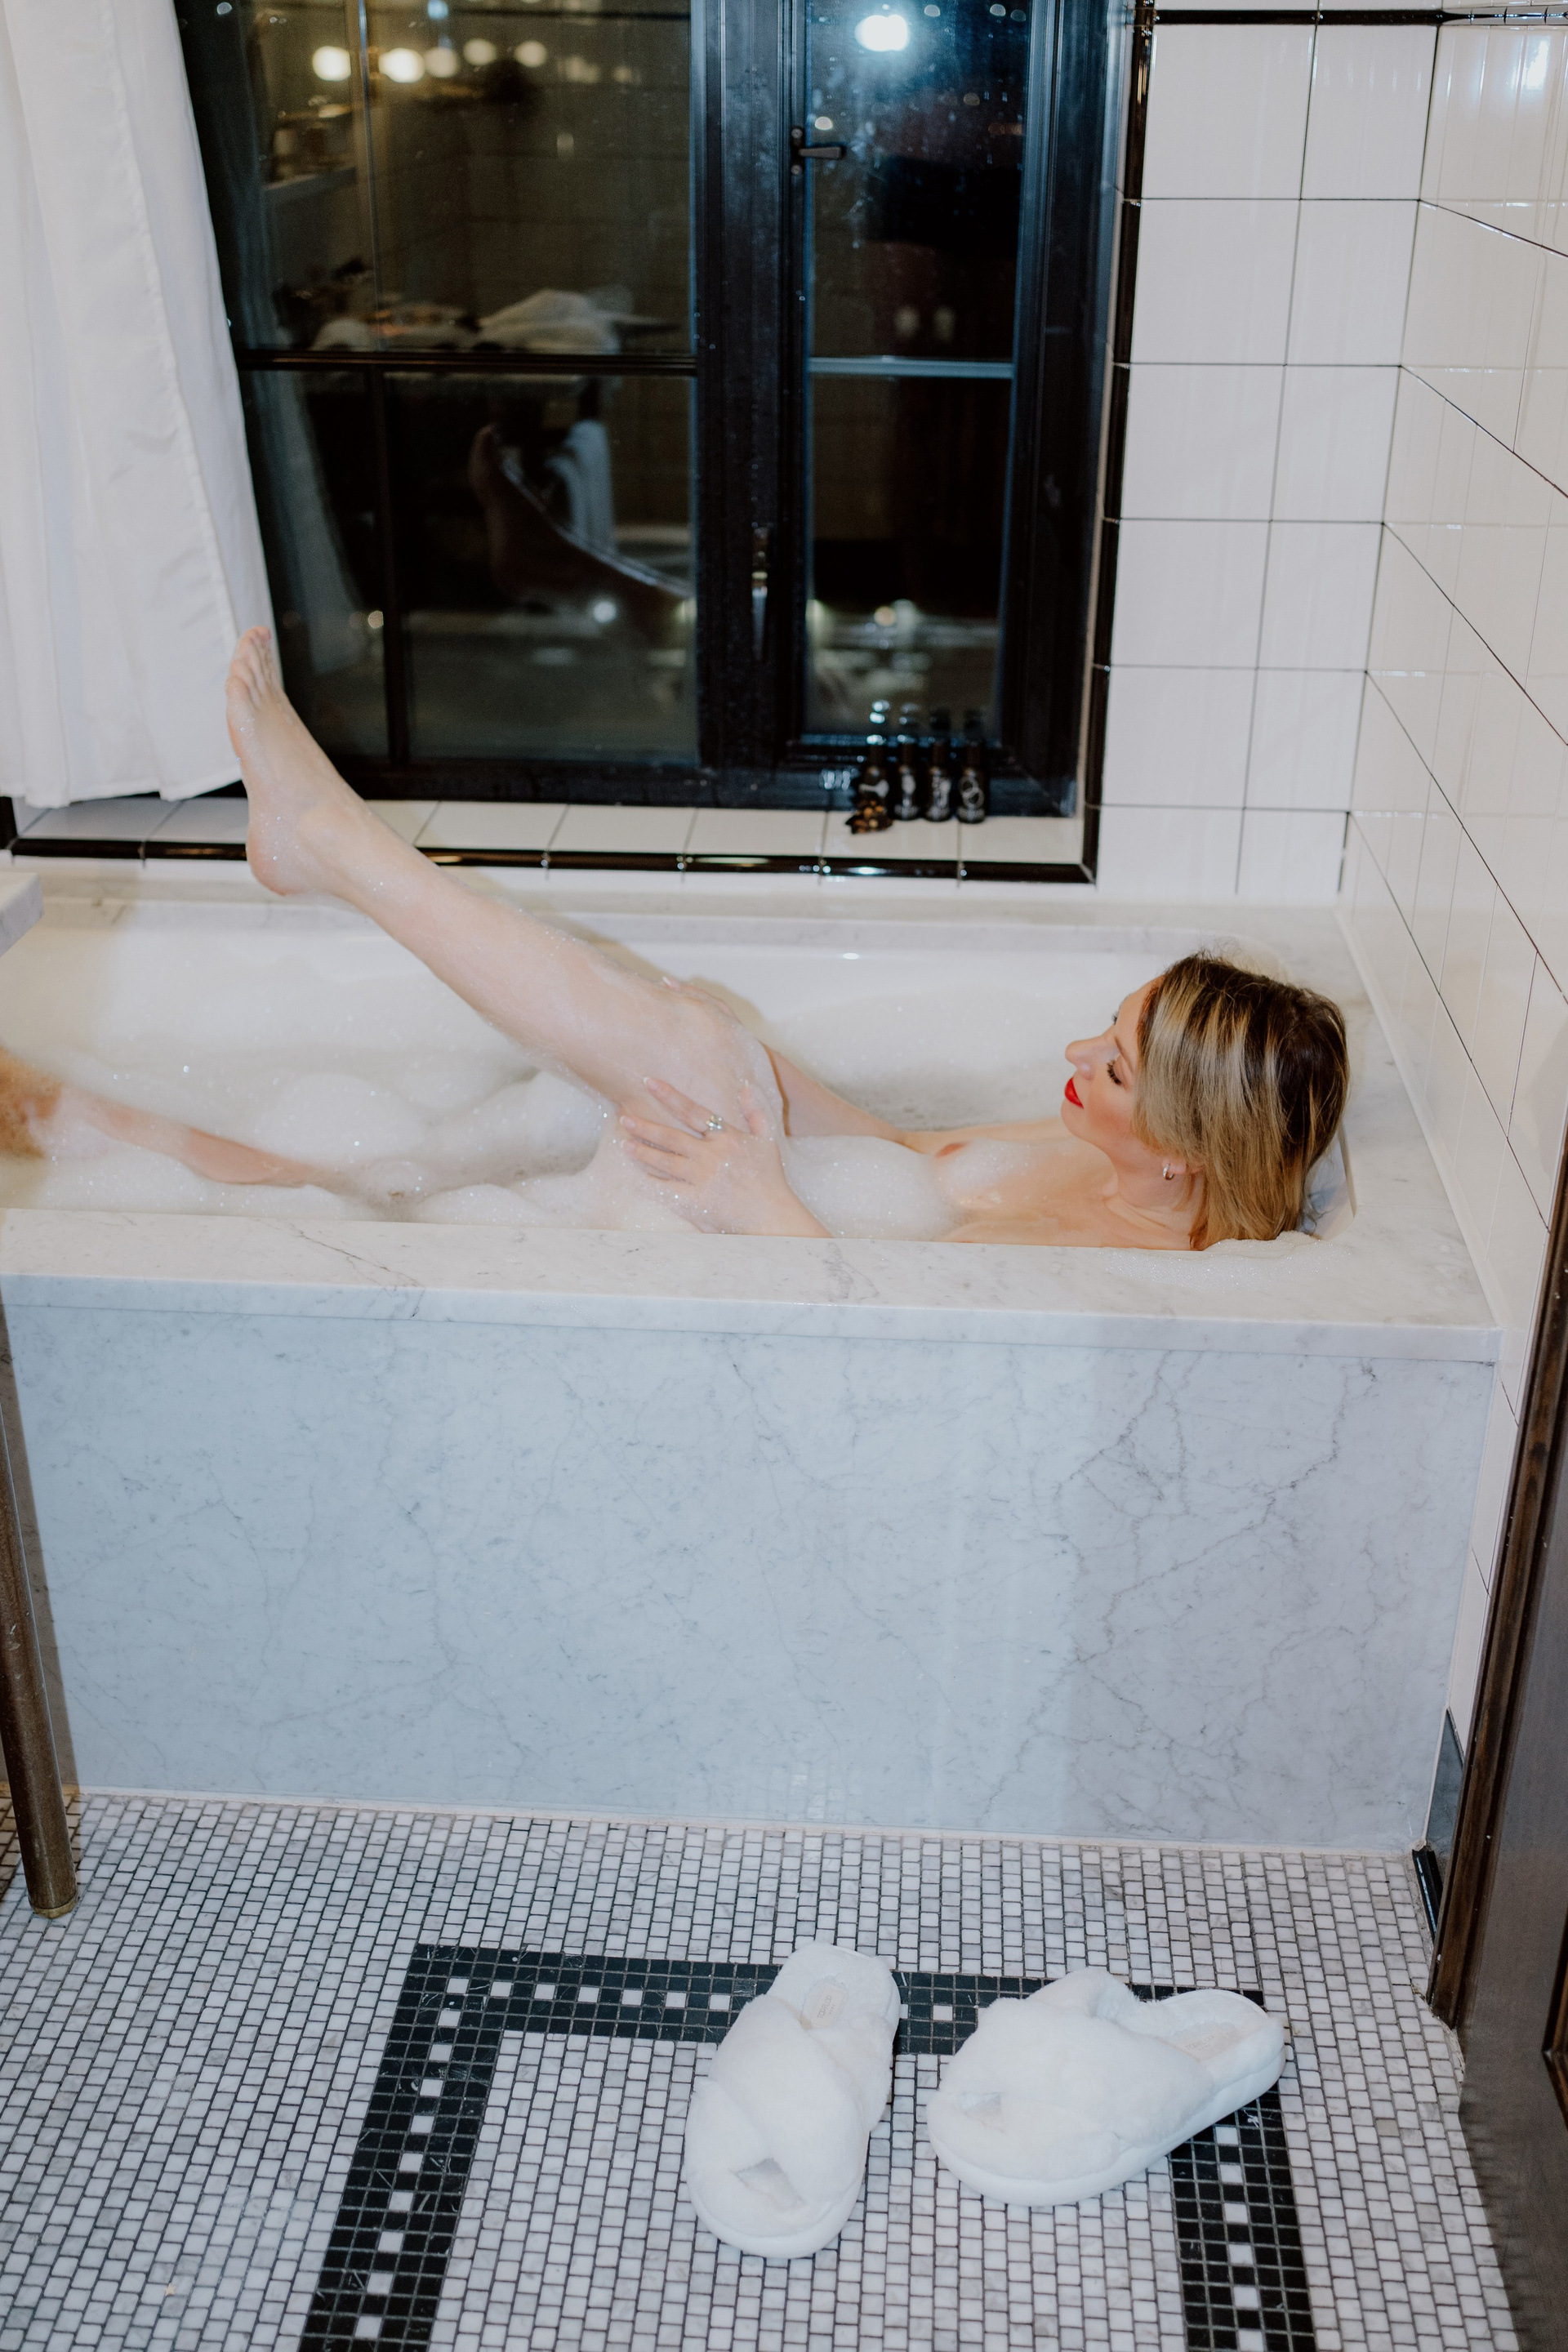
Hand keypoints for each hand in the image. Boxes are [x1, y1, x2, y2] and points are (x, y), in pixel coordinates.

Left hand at [620, 1080, 826, 1236]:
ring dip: (643, 1152)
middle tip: (625, 1119)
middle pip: (671, 1137)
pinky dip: (653, 1182)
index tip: (649, 1082)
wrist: (771, 1217)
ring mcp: (702, 1179)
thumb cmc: (770, 1178)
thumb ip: (755, 1111)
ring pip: (664, 1161)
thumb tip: (745, 1085)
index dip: (669, 1095)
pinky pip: (668, 1189)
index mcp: (727, 1138)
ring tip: (625, 1145)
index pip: (692, 1111)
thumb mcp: (767, 1140)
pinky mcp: (696, 1201)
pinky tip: (640, 1176)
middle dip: (645, 1127)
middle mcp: (711, 1155)